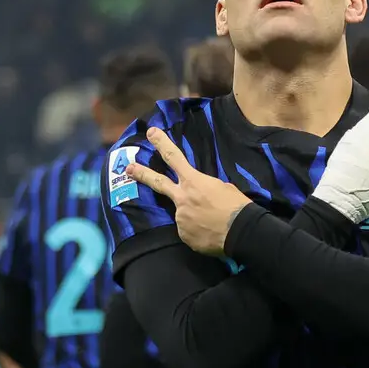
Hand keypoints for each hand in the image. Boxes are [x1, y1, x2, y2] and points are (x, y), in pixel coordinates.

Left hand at [124, 127, 251, 255]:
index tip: (150, 133)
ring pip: (183, 214)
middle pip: (158, 182)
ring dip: (194, 218)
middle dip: (142, 174)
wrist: (240, 231)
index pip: (174, 157)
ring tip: (211, 224)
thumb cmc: (236, 206)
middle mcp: (182, 198)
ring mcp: (180, 217)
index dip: (161, 143)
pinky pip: (189, 231)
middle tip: (128, 169)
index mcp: (194, 182)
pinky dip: (197, 232)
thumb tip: (200, 199)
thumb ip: (206, 189)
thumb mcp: (223, 188)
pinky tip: (210, 233)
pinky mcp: (183, 235)